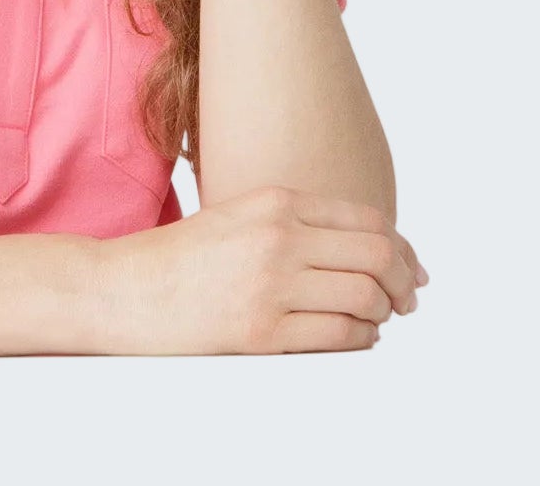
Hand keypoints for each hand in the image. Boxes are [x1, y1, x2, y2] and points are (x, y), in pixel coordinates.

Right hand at [90, 184, 428, 355]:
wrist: (126, 290)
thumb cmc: (181, 258)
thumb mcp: (239, 217)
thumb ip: (294, 223)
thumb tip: (366, 249)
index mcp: (274, 200)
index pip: (366, 219)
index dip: (401, 247)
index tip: (412, 268)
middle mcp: (278, 236)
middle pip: (377, 255)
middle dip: (404, 282)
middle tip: (409, 299)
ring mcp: (271, 283)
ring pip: (365, 296)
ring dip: (383, 313)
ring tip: (377, 319)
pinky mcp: (262, 330)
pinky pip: (340, 336)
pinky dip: (361, 340)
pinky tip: (354, 337)